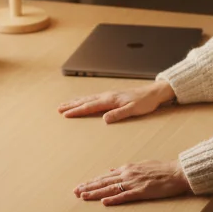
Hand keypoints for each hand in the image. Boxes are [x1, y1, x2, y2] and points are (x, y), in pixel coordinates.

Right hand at [57, 81, 175, 123]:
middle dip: (71, 105)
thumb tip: (105, 119)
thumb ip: (119, 114)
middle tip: (58, 109)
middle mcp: (107, 96)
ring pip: (88, 98)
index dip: (77, 111)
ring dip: (75, 101)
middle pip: (85, 101)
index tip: (65, 114)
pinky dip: (84, 99)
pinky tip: (82, 100)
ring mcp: (109, 95)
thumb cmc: (145, 102)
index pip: (90, 106)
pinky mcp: (112, 95)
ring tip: (64, 104)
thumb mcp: (133, 110)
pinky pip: (94, 97)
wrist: (154, 92)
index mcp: (110, 100)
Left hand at [74, 160, 191, 205]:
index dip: (92, 182)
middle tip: (75, 192)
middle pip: (104, 182)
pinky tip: (104, 202)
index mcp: (128, 168)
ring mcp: (134, 183)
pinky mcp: (142, 192)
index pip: (105, 177)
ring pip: (110, 189)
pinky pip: (125, 196)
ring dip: (95, 193)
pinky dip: (114, 199)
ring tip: (83, 196)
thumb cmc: (162, 169)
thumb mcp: (142, 165)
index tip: (81, 186)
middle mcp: (128, 175)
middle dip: (88, 187)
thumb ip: (126, 169)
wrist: (177, 172)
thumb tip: (113, 171)